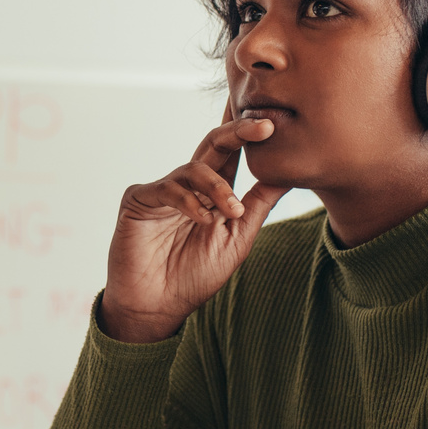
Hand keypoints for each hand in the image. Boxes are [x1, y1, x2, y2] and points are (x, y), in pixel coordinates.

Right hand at [100, 115, 288, 342]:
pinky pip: (167, 190)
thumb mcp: (238, 238)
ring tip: (231, 211)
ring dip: (218, 186)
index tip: (275, 122)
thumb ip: (258, 204)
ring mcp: (162, 190)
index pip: (232, 152)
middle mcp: (188, 185)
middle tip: (265, 126)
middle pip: (213, 144)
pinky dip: (189, 203)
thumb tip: (289, 173)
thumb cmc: (195, 275)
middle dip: (239, 131)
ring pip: (193, 168)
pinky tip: (202, 220)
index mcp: (212, 192)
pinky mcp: (138, 200)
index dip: (249, 133)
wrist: (157, 306)